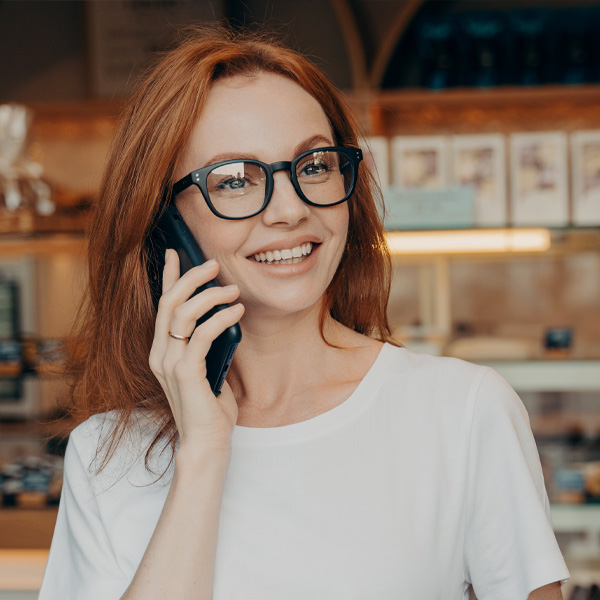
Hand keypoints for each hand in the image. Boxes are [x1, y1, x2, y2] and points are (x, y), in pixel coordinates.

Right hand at [149, 249, 243, 454]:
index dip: (168, 277)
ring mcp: (170, 364)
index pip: (162, 306)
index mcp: (162, 351)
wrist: (206, 441)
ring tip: (233, 289)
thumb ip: (206, 343)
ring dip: (209, 296)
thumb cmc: (209, 405)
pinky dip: (220, 318)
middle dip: (190, 278)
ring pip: (182, 315)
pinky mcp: (186, 374)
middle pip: (168, 303)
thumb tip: (223, 313)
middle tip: (213, 264)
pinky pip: (202, 335)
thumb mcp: (207, 366)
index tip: (175, 253)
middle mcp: (161, 354)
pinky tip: (237, 311)